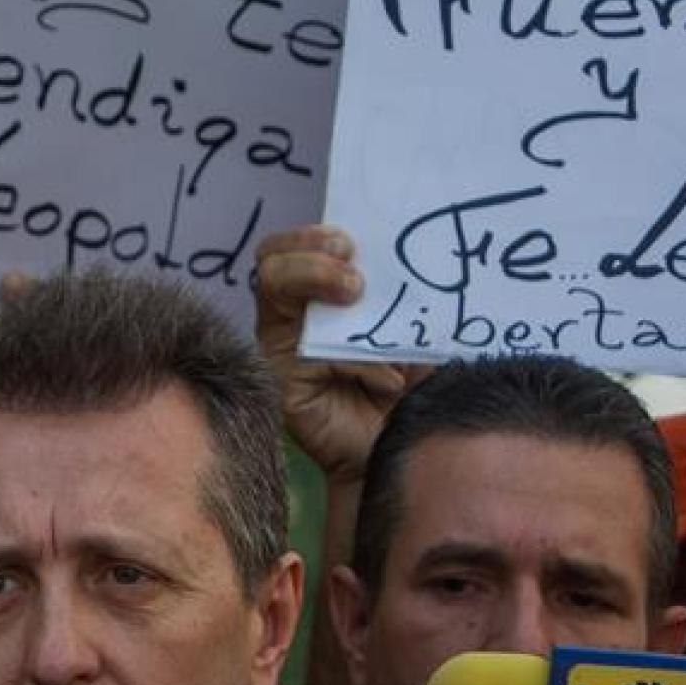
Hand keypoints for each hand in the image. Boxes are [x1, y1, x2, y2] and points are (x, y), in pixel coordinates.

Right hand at [255, 225, 426, 481]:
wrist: (408, 448)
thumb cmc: (414, 387)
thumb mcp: (412, 331)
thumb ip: (401, 298)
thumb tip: (407, 264)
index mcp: (322, 295)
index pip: (294, 247)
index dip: (311, 236)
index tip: (351, 242)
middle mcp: (293, 317)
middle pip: (271, 261)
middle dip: (309, 255)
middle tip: (353, 273)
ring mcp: (281, 349)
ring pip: (272, 293)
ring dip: (316, 282)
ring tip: (357, 295)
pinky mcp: (281, 384)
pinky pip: (308, 355)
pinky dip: (354, 360)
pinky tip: (387, 380)